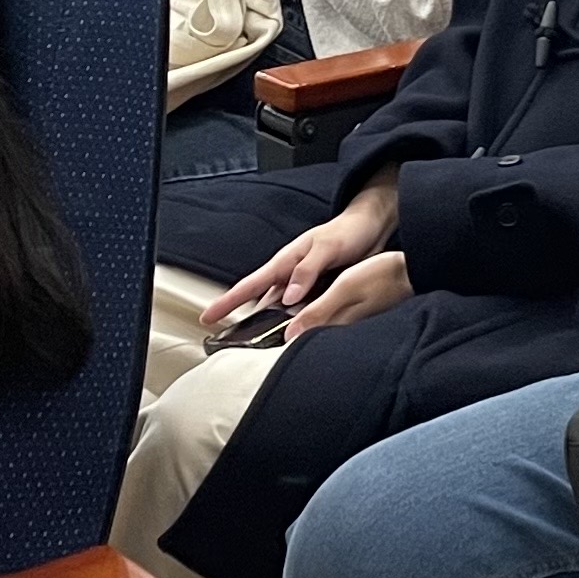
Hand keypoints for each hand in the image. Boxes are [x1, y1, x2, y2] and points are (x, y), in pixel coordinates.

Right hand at [202, 174, 400, 329]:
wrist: (371, 227)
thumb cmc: (347, 231)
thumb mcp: (326, 247)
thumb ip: (307, 270)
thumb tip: (287, 297)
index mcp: (285, 262)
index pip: (250, 285)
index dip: (228, 302)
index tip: (207, 317)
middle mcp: (290, 276)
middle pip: (260, 304)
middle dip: (244, 323)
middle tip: (230, 346)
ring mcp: (303, 286)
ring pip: (279, 312)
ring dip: (271, 328)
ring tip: (260, 350)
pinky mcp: (318, 293)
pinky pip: (301, 313)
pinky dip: (295, 326)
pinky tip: (294, 340)